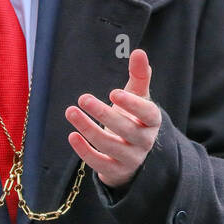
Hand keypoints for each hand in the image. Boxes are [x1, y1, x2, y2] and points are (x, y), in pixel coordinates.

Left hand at [65, 48, 161, 189]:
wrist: (136, 157)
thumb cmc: (135, 120)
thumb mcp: (139, 99)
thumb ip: (140, 76)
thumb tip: (139, 51)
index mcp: (152, 122)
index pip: (148, 113)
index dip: (132, 104)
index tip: (113, 93)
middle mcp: (145, 142)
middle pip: (126, 129)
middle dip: (103, 113)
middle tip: (82, 98)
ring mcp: (131, 159)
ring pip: (110, 145)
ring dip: (88, 129)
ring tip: (70, 111)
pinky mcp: (116, 171)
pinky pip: (100, 163)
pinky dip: (85, 151)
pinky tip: (72, 136)